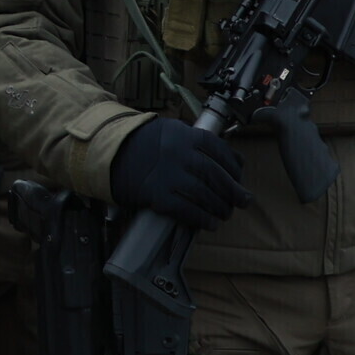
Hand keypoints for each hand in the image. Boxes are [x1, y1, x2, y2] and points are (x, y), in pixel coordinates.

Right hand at [108, 117, 252, 228]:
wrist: (110, 154)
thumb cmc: (143, 142)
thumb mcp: (172, 130)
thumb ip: (198, 142)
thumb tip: (232, 161)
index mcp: (186, 136)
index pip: (220, 152)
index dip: (234, 167)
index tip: (240, 177)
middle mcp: (180, 155)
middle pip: (216, 176)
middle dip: (233, 191)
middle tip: (243, 201)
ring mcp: (169, 176)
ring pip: (204, 195)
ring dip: (219, 207)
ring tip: (225, 213)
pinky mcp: (157, 196)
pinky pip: (186, 211)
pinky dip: (201, 219)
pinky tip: (210, 223)